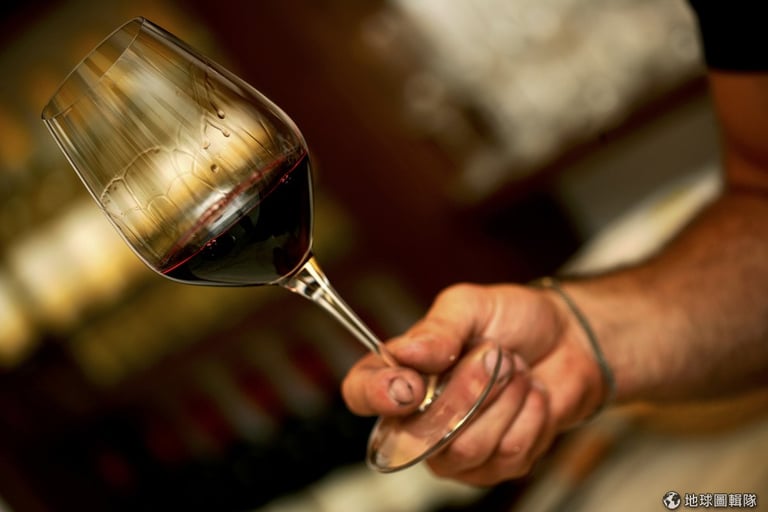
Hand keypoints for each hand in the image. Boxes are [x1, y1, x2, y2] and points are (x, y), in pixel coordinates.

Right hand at [341, 282, 607, 484]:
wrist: (571, 340)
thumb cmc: (515, 318)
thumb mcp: (472, 305)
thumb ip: (438, 328)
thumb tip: (406, 352)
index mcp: (401, 372)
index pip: (361, 394)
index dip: (377, 395)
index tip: (409, 386)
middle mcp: (419, 417)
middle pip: (419, 433)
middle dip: (467, 391)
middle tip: (494, 356)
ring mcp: (455, 449)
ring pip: (466, 448)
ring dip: (504, 400)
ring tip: (515, 373)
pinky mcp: (495, 467)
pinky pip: (508, 454)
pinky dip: (531, 415)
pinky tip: (531, 396)